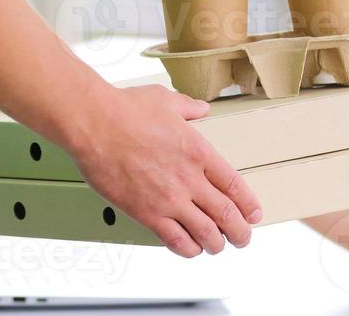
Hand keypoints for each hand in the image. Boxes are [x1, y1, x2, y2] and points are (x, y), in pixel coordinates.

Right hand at [67, 84, 263, 258]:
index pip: (235, 185)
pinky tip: (190, 248)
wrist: (95, 123)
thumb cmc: (125, 110)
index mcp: (199, 151)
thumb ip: (188, 107)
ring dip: (216, 244)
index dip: (248, 204)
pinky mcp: (147, 213)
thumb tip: (200, 108)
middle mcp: (189, 178)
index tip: (253, 213)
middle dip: (240, 232)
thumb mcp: (166, 100)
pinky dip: (188, 249)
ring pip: (206, 234)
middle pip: (227, 215)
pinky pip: (176, 241)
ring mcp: (169, 199)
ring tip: (217, 246)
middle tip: (242, 237)